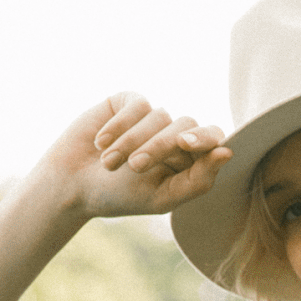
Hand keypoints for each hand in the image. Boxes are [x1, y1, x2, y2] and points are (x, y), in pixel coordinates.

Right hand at [34, 94, 233, 220]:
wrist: (72, 184)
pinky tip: (100, 143)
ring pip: (159, 116)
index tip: (185, 144)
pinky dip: (119, 125)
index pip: (211, 139)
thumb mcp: (162, 197)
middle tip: (135, 168)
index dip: (203, 138)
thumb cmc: (120, 196)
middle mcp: (175, 134)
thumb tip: (227, 152)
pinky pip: (137, 105)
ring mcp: (153, 117)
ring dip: (132, 142)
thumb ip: (198, 180)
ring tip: (109, 164)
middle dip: (159, 147)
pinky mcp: (129, 102)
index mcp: (189, 160)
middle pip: (185, 127)